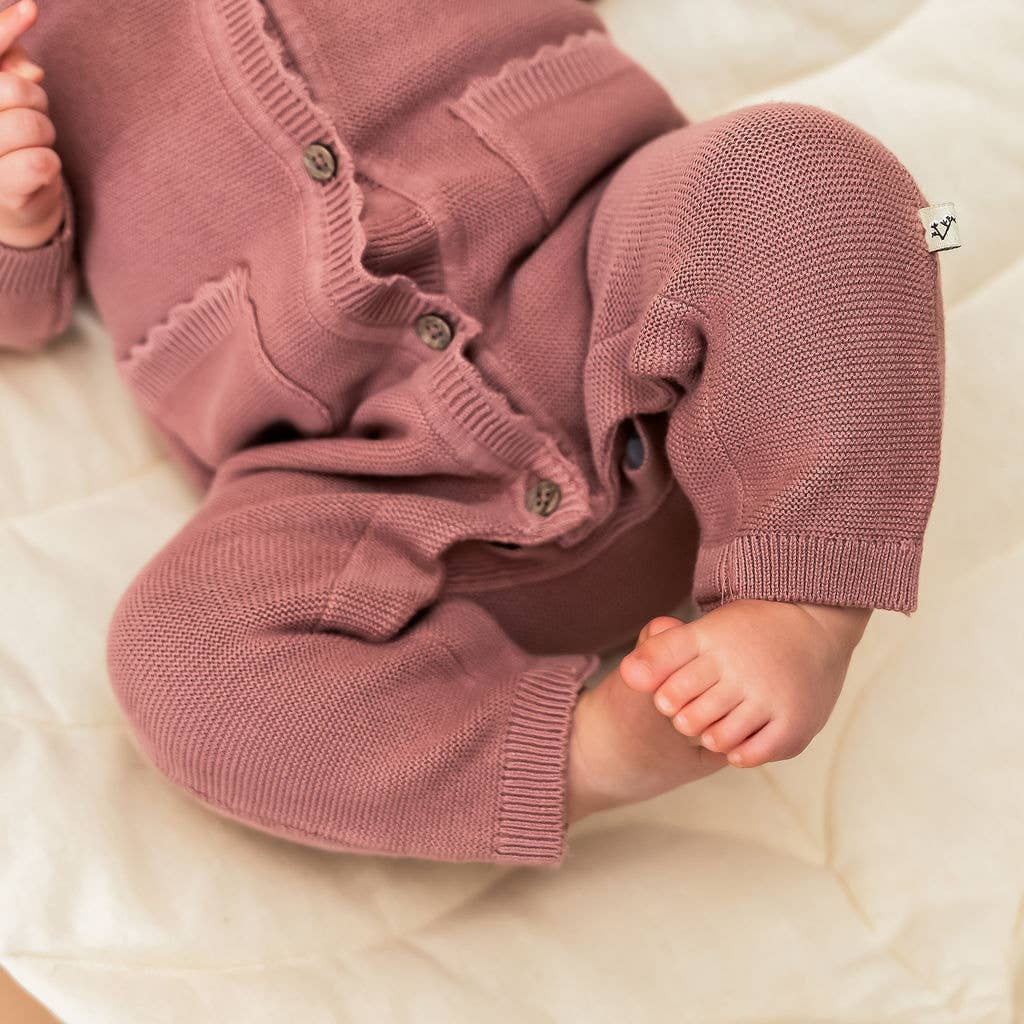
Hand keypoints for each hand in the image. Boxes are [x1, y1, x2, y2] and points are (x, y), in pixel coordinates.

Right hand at [0, 0, 64, 248]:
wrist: (7, 202)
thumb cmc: (5, 133)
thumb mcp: (5, 91)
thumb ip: (9, 65)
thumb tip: (30, 73)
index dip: (3, 30)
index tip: (31, 10)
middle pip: (13, 89)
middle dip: (34, 97)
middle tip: (29, 111)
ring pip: (32, 124)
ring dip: (44, 132)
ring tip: (28, 143)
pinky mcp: (0, 192)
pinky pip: (43, 161)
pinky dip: (50, 162)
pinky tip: (35, 169)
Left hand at [618, 599, 870, 767]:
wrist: (816, 624)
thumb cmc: (749, 631)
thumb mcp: (703, 633)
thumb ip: (660, 652)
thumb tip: (628, 676)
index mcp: (716, 647)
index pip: (668, 695)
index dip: (666, 700)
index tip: (677, 692)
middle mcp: (744, 672)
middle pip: (690, 721)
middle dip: (686, 721)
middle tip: (702, 707)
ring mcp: (771, 699)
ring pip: (718, 740)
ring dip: (711, 736)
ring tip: (719, 720)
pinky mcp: (795, 724)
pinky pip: (752, 754)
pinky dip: (739, 751)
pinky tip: (740, 736)